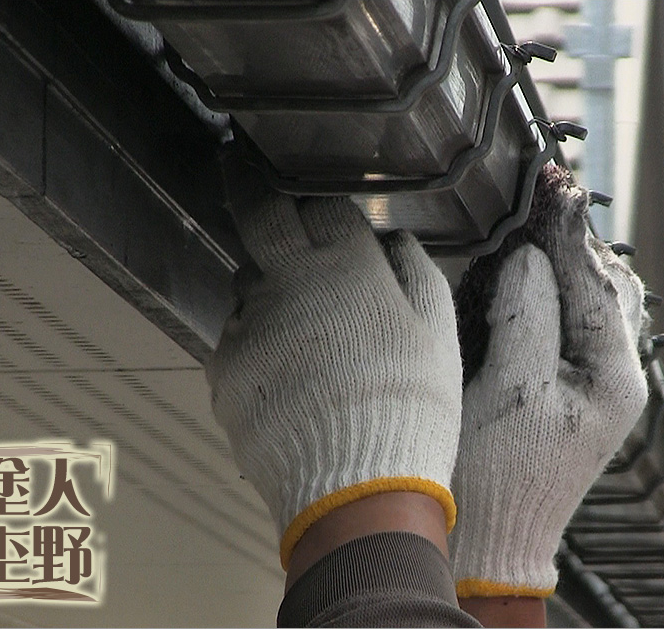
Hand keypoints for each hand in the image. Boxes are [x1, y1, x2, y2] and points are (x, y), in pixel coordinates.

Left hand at [205, 159, 461, 569]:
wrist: (358, 486)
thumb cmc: (411, 408)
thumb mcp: (438, 334)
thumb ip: (416, 273)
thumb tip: (395, 240)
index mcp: (348, 268)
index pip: (322, 207)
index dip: (323, 208)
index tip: (320, 212)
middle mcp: (290, 282)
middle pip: (261, 216)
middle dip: (253, 193)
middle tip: (244, 178)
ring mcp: (251, 323)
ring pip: (248, 284)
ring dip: (267, 290)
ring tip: (301, 333)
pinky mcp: (225, 367)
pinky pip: (236, 339)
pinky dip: (256, 344)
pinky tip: (287, 378)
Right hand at [450, 167, 648, 596]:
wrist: (492, 541)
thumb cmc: (499, 475)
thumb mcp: (510, 391)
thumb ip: (526, 316)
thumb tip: (530, 258)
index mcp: (614, 379)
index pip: (597, 285)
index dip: (569, 233)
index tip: (549, 183)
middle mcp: (616, 378)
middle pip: (609, 286)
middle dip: (574, 241)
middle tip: (544, 194)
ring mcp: (596, 385)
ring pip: (597, 301)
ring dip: (569, 262)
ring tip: (540, 225)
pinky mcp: (569, 390)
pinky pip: (574, 323)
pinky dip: (556, 291)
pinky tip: (531, 273)